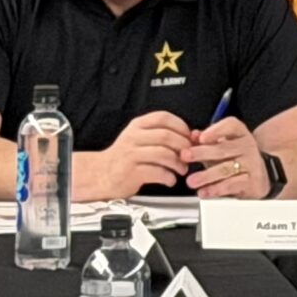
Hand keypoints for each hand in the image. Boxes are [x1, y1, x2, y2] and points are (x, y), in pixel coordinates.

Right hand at [72, 111, 192, 199]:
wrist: (101, 175)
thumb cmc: (126, 158)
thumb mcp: (142, 140)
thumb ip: (166, 136)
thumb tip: (194, 136)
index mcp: (137, 126)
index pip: (163, 117)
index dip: (181, 127)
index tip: (189, 137)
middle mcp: (133, 138)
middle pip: (166, 136)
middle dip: (184, 147)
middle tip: (189, 156)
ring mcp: (130, 155)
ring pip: (164, 154)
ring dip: (179, 163)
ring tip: (181, 169)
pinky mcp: (130, 172)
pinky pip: (158, 172)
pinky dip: (169, 177)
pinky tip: (169, 179)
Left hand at [182, 116, 267, 199]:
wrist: (258, 176)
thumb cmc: (235, 158)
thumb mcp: (220, 146)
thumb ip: (204, 141)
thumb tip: (193, 135)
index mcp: (240, 134)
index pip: (230, 126)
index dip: (215, 131)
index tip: (201, 138)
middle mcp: (247, 146)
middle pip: (223, 149)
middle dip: (202, 153)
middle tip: (185, 156)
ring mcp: (251, 164)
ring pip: (226, 169)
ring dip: (206, 175)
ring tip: (191, 181)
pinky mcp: (252, 182)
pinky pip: (232, 185)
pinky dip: (216, 189)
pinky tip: (205, 191)